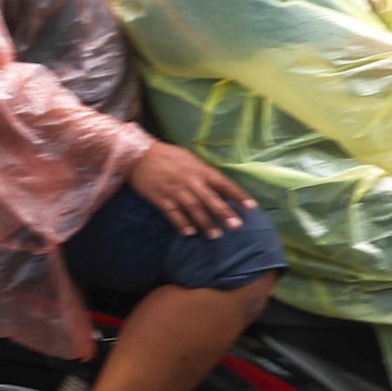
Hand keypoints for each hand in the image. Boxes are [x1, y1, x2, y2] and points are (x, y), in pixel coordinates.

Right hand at [125, 138, 256, 238]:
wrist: (140, 155)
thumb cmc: (168, 156)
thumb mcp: (190, 159)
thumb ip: (204, 173)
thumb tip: (219, 186)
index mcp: (200, 170)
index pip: (223, 183)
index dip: (238, 195)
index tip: (251, 207)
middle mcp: (190, 181)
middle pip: (210, 199)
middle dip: (224, 213)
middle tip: (236, 226)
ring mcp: (175, 190)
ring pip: (193, 209)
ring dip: (205, 223)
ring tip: (215, 235)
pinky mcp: (160, 198)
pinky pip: (172, 213)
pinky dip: (181, 223)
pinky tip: (189, 233)